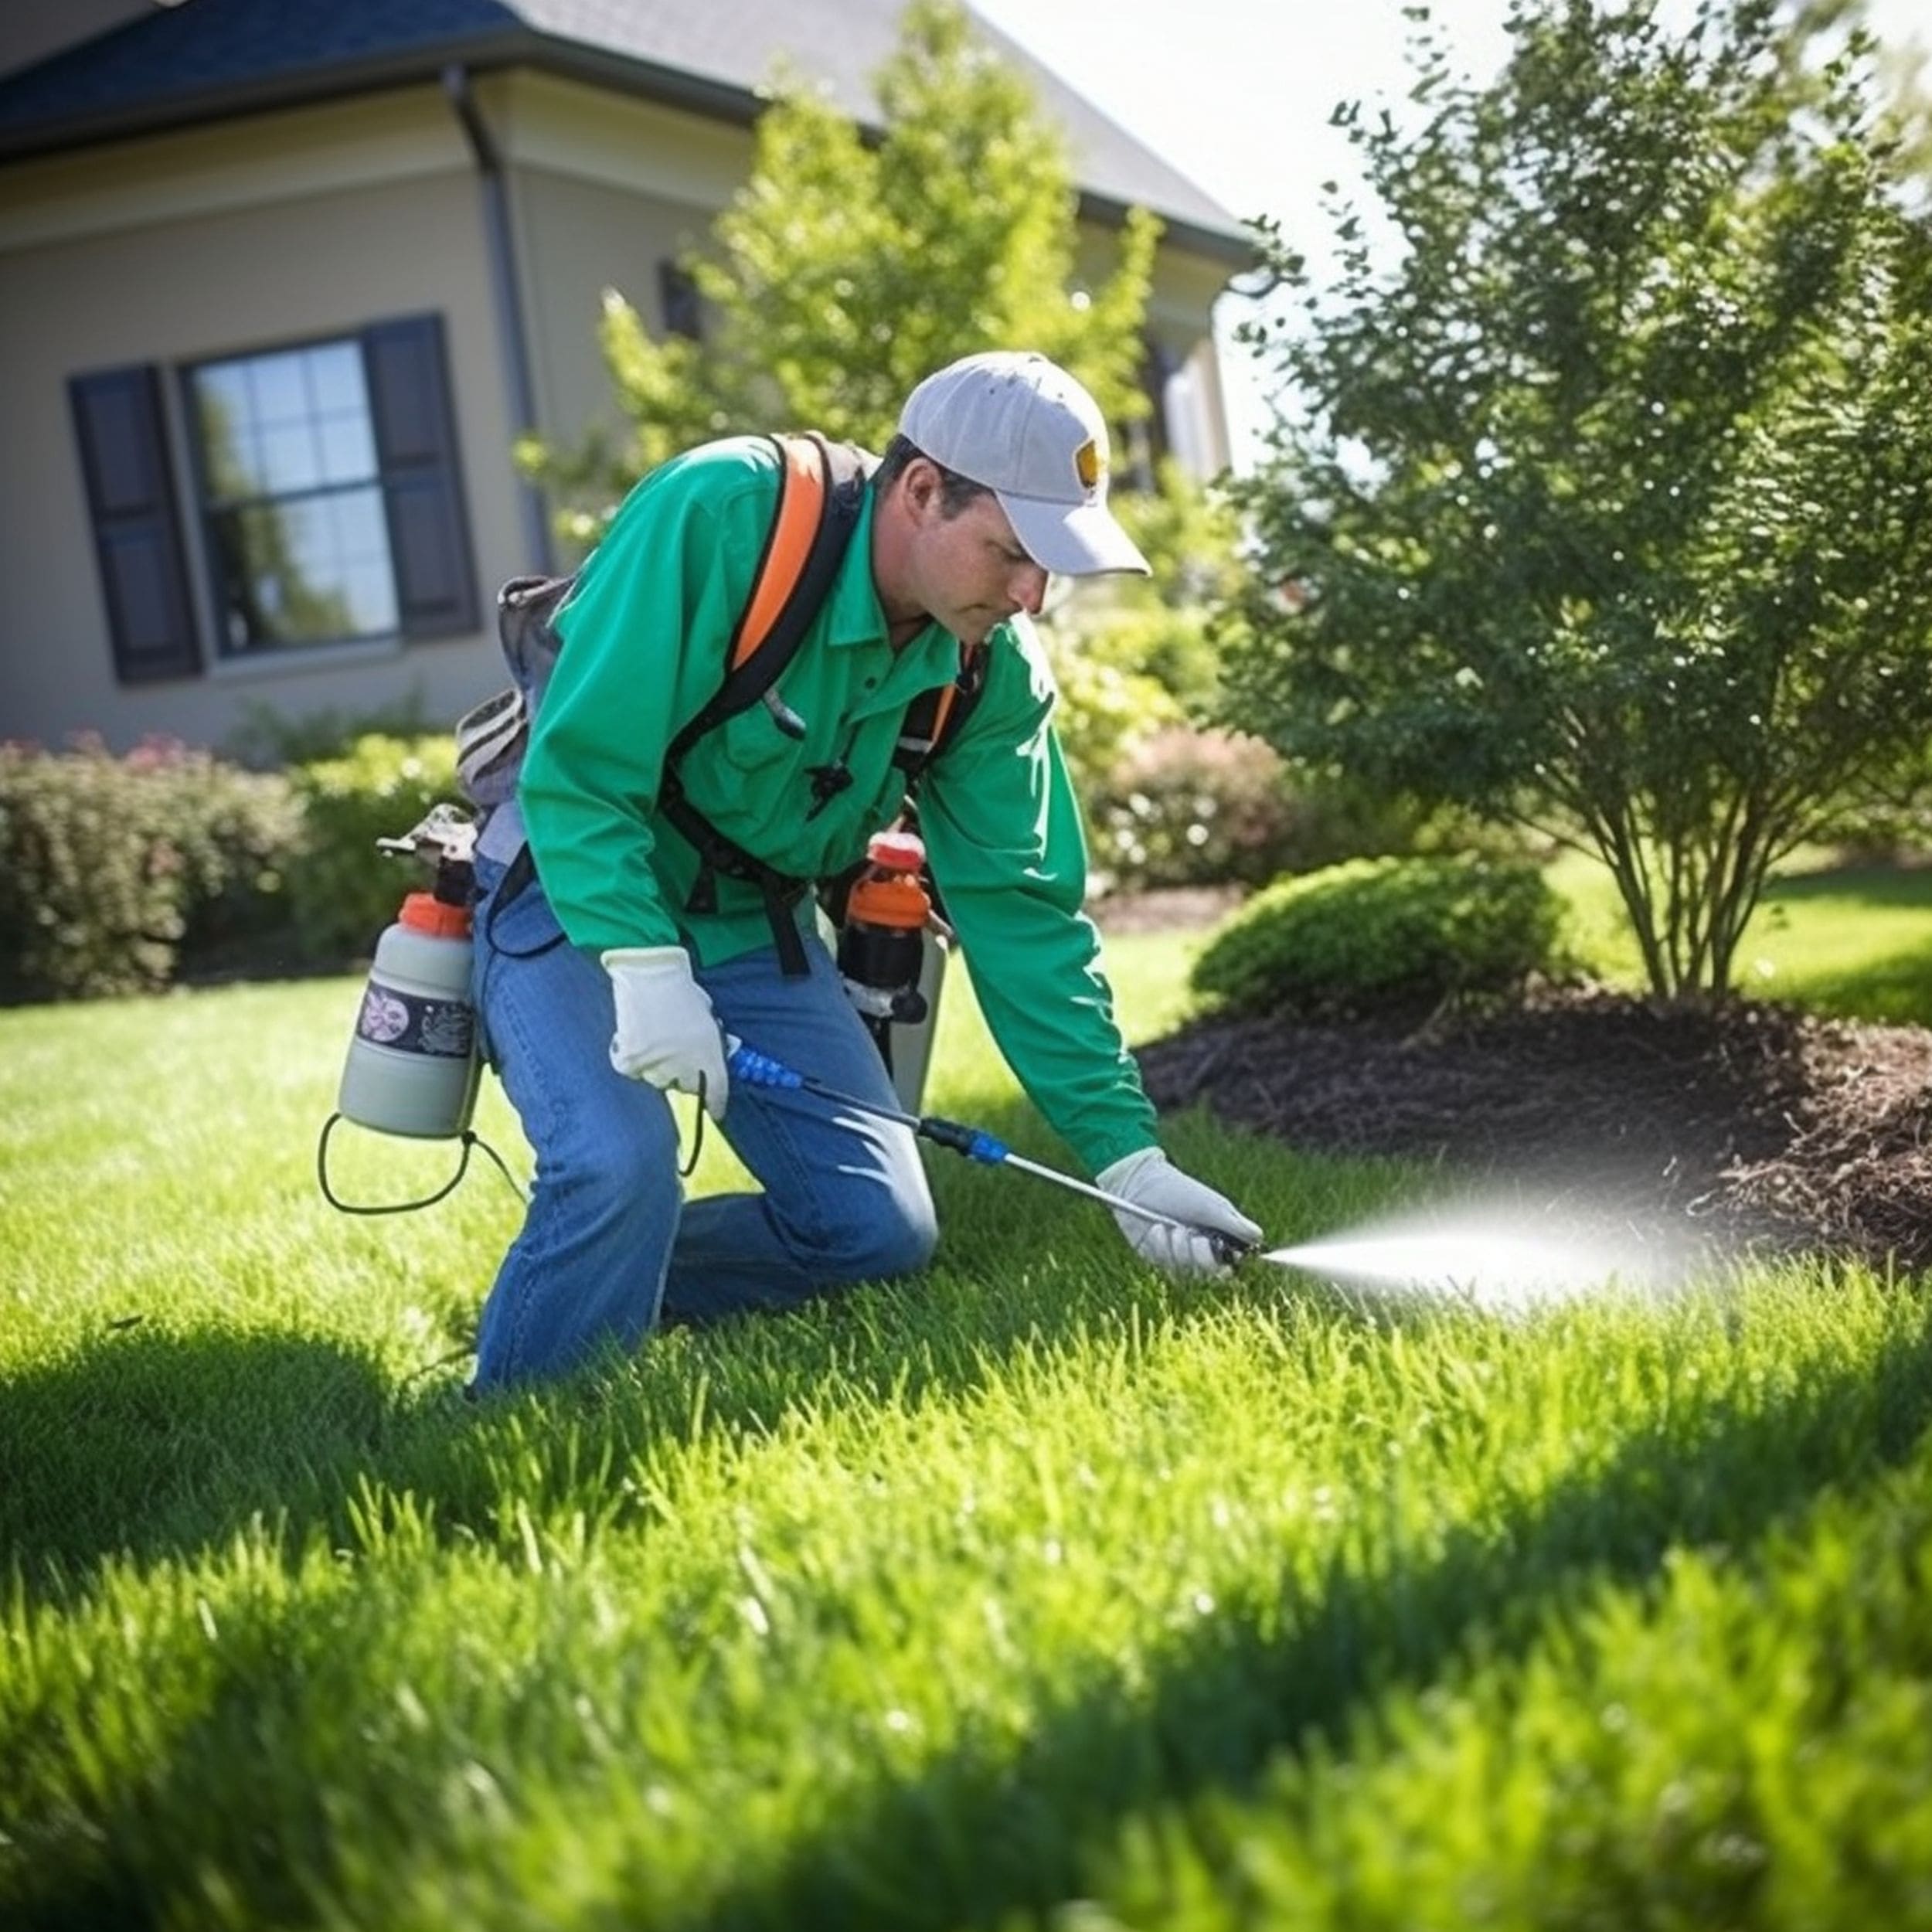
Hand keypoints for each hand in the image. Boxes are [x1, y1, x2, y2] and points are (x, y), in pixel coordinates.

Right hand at [602, 946, 729, 1119]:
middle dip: (685, 1075)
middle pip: (686, 1087)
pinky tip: (635, 1042)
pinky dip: (634, 1062)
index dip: (716, 1104)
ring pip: (659, 1081)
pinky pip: (634, 1073)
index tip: (715, 1111)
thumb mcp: (708, 1018)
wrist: (648, 973)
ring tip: (655, 1041)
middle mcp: (684, 1065)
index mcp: (708, 1054)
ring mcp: (655, 1065)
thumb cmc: (681, 991)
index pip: (716, 1092)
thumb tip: (719, 1058)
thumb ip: (714, 1042)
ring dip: (659, 1069)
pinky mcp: (630, 1061)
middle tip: (677, 1054)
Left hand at [1094, 1148, 1261, 1274]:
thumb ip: (1235, 1224)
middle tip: (1196, 1237)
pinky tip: (1156, 1228)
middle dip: (1203, 1256)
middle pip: (1210, 1273)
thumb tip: (1260, 1237)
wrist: (1139, 1184)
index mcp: (1216, 1235)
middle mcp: (1198, 1248)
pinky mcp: (1157, 1257)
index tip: (1227, 1263)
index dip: (1230, 1267)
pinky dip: (1162, 1246)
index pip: (1231, 1263)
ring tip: (1172, 1226)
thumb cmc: (1179, 1190)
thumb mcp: (1210, 1206)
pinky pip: (1164, 1263)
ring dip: (1180, 1248)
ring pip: (1187, 1270)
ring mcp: (1177, 1254)